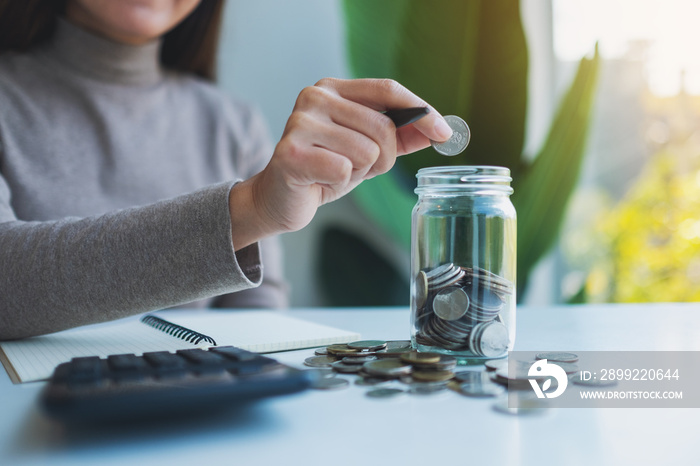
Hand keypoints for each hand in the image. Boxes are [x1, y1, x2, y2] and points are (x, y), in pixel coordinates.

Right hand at [229, 78, 452, 248]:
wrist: (279, 199)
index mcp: (333, 89)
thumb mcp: (366, 150)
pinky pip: (344, 170)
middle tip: (358, 167)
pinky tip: (321, 181)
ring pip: (367, 151)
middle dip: (383, 158)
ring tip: (336, 173)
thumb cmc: (323, 170)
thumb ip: (399, 136)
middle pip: (383, 127)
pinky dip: (340, 183)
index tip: (445, 133)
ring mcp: (300, 123)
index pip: (387, 89)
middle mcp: (314, 97)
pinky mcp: (292, 153)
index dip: (421, 111)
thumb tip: (436, 128)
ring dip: (359, 172)